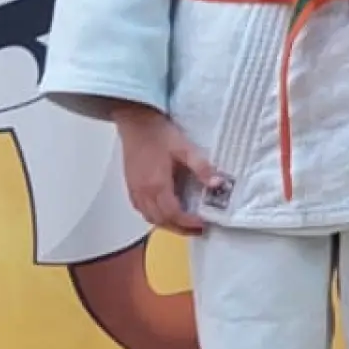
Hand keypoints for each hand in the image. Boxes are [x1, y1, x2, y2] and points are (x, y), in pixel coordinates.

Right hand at [114, 104, 228, 234]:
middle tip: (197, 229)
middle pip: (161, 220)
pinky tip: (165, 210)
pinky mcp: (131, 185)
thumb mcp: (185, 147)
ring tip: (184, 222)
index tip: (203, 224)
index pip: (173, 214)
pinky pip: (141, 209)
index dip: (188, 223)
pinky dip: (154, 215)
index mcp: (157, 184)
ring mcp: (135, 189)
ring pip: (150, 217)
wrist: (135, 120)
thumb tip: (217, 184)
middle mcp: (143, 191)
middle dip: (180, 228)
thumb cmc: (158, 132)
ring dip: (167, 224)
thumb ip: (201, 167)